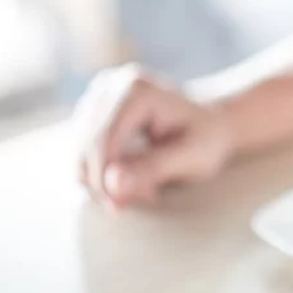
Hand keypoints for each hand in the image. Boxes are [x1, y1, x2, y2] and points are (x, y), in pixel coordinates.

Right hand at [73, 64, 231, 207]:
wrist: (213, 123)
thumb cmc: (207, 140)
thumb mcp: (191, 158)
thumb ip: (152, 169)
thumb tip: (112, 185)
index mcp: (136, 90)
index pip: (102, 139)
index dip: (103, 177)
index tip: (118, 208)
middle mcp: (111, 85)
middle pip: (85, 144)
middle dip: (103, 181)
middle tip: (135, 203)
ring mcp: (98, 95)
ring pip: (79, 150)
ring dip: (103, 179)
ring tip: (144, 190)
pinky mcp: (93, 111)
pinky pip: (83, 150)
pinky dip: (103, 172)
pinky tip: (132, 180)